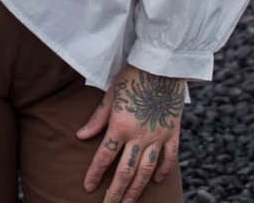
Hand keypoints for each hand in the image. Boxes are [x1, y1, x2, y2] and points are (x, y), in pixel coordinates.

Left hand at [76, 64, 184, 201]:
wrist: (161, 64)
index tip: (87, 187)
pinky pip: (169, 158)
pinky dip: (164, 171)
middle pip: (125, 171)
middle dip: (115, 192)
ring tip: (128, 202)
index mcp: (121, 125)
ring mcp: (158, 136)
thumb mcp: (110, 94)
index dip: (95, 173)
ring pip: (147, 170)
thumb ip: (97, 118)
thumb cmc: (132, 75)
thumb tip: (80, 136)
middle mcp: (139, 136)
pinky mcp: (172, 132)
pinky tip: (157, 181)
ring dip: (137, 189)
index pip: (104, 156)